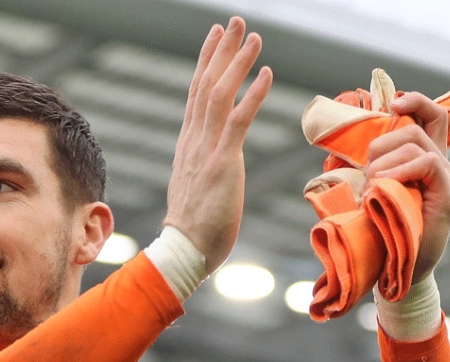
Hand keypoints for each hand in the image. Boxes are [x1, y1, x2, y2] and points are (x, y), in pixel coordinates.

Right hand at [163, 17, 272, 271]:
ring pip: (219, 95)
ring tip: (254, 37)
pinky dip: (252, 95)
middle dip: (221, 51)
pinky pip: (237, 121)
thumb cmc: (195, 230)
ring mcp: (206, 150)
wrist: (184, 251)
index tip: (216, 38)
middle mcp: (194, 141)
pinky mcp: (222, 163)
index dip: (206, 63)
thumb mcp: (198, 191)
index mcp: (189, 145)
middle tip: (235, 22)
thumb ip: (205, 170)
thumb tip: (212, 168)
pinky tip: (265, 73)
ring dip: (237, 63)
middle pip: (205, 85)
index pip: (196, 95)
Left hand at [363, 92, 449, 281]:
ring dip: (386, 162)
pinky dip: (402, 169)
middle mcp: (444, 169)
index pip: (433, 118)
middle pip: (417, 129)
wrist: (397, 273)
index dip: (416, 101)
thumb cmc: (382, 235)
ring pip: (419, 145)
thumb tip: (334, 154)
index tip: (392, 102)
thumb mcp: (370, 195)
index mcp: (428, 163)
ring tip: (372, 188)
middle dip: (383, 144)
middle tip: (366, 174)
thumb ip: (366, 172)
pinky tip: (385, 186)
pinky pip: (429, 163)